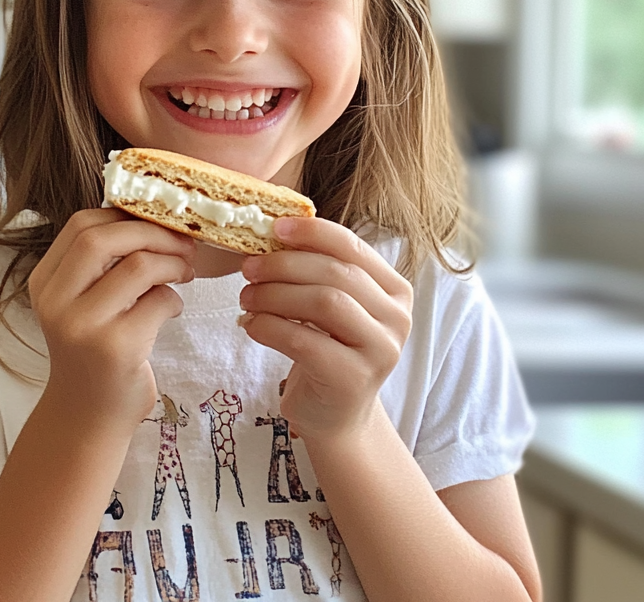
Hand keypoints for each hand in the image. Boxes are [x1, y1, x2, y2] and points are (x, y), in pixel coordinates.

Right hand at [28, 209, 194, 432]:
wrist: (88, 417)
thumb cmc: (93, 350)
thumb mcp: (80, 302)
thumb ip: (99, 263)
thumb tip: (148, 213)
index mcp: (44, 282)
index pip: (81, 225)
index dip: (124, 215)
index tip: (155, 221)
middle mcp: (56, 302)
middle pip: (103, 238)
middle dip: (152, 232)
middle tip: (182, 242)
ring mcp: (84, 326)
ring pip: (137, 266)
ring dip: (172, 263)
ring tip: (184, 272)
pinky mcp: (116, 348)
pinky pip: (159, 301)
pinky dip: (175, 299)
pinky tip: (172, 309)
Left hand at [238, 217, 411, 441]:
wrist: (336, 415)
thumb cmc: (328, 350)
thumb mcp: (331, 306)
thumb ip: (317, 271)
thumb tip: (274, 232)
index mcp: (395, 289)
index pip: (352, 246)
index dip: (312, 232)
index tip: (275, 228)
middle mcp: (397, 317)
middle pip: (336, 273)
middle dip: (285, 265)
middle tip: (248, 268)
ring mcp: (380, 350)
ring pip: (324, 302)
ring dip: (275, 294)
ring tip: (246, 298)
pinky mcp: (354, 379)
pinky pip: (305, 341)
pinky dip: (270, 327)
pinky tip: (251, 325)